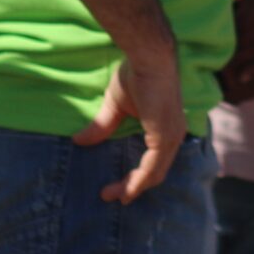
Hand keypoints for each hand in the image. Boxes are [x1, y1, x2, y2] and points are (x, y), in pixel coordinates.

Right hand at [74, 47, 186, 204]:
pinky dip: (138, 181)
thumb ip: (103, 125)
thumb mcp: (116, 105)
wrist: (147, 57)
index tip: (117, 188)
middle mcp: (174, 134)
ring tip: (114, 195)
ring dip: (133, 187)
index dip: (137, 177)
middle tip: (113, 196)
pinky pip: (152, 167)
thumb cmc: (136, 75)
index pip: (155, 161)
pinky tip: (126, 190)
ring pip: (154, 173)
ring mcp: (172, 136)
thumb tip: (79, 141)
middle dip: (134, 186)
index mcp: (166, 128)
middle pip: (156, 172)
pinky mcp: (165, 135)